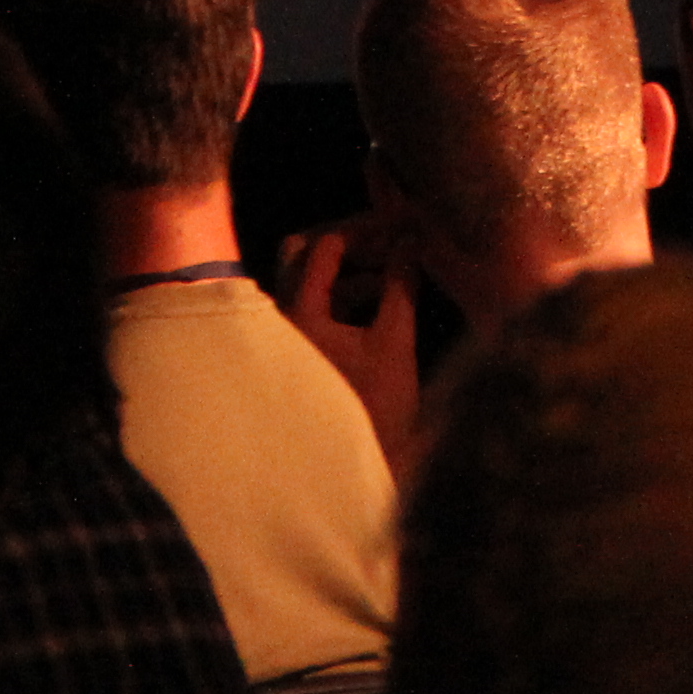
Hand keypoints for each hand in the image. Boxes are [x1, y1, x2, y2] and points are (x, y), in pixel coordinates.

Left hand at [273, 220, 420, 459]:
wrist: (357, 465)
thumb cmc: (375, 409)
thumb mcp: (395, 341)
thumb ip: (401, 285)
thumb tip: (411, 242)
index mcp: (299, 314)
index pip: (325, 246)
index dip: (367, 231)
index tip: (402, 228)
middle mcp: (281, 320)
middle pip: (302, 253)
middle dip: (349, 242)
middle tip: (389, 241)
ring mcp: (286, 336)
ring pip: (310, 281)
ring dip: (351, 271)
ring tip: (395, 273)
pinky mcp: (297, 352)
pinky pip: (315, 306)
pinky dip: (344, 295)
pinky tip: (380, 302)